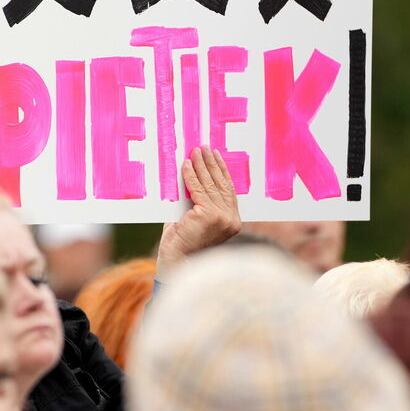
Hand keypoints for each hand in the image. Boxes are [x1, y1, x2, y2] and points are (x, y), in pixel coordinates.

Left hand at [155, 146, 240, 277]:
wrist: (176, 262)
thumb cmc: (182, 243)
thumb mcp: (195, 218)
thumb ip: (199, 201)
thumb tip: (194, 175)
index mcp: (233, 221)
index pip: (228, 190)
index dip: (221, 171)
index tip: (215, 156)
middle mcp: (231, 220)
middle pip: (221, 185)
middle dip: (211, 164)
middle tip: (204, 148)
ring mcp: (222, 218)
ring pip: (209, 185)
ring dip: (201, 166)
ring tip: (195, 151)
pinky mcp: (208, 215)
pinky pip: (197, 190)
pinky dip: (190, 176)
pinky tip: (186, 165)